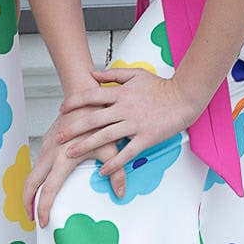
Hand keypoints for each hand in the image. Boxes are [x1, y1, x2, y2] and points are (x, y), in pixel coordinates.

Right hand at [25, 73, 127, 227]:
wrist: (84, 95)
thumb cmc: (98, 119)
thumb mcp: (110, 146)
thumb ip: (116, 171)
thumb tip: (121, 192)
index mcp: (63, 158)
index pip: (49, 189)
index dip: (43, 208)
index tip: (44, 222)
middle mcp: (50, 154)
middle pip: (30, 184)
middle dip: (27, 203)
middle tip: (31, 219)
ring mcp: (46, 148)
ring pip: (32, 174)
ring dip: (31, 191)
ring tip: (35, 206)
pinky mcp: (47, 143)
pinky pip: (38, 165)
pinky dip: (36, 179)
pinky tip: (44, 185)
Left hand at [55, 66, 197, 175]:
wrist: (184, 97)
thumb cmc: (161, 86)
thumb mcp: (136, 74)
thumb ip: (113, 75)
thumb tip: (93, 73)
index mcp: (121, 93)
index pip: (91, 96)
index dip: (74, 102)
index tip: (62, 109)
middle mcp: (124, 109)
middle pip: (93, 119)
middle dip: (73, 129)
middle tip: (58, 137)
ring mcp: (135, 124)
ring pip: (105, 137)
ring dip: (86, 146)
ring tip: (71, 154)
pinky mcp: (146, 138)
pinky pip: (126, 153)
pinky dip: (113, 163)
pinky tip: (101, 170)